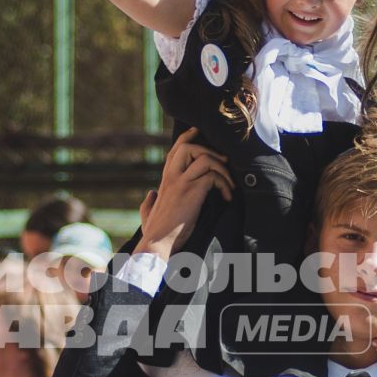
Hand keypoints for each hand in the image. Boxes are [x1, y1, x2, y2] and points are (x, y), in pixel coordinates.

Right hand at [138, 130, 231, 259]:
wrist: (157, 243)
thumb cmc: (154, 231)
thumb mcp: (147, 212)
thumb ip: (148, 202)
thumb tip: (150, 194)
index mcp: (165, 179)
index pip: (175, 150)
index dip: (188, 137)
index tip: (199, 132)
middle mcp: (171, 177)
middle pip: (189, 147)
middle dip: (209, 151)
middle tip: (223, 162)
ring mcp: (181, 183)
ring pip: (204, 159)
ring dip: (222, 170)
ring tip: (230, 184)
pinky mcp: (192, 192)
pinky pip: (213, 177)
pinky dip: (225, 185)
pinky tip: (227, 197)